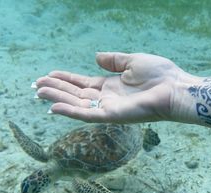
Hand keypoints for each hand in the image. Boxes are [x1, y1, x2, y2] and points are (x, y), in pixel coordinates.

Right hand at [35, 52, 188, 122]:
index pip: (82, 84)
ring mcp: (109, 108)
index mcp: (111, 86)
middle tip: (36, 85)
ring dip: (58, 98)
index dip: (65, 80)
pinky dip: (70, 112)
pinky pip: (87, 115)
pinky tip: (53, 107)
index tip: (48, 75)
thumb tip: (96, 57)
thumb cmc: (159, 75)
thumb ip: (113, 61)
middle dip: (56, 89)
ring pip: (77, 104)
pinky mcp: (113, 116)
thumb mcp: (133, 61)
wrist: (174, 88)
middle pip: (75, 94)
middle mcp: (107, 99)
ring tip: (39, 92)